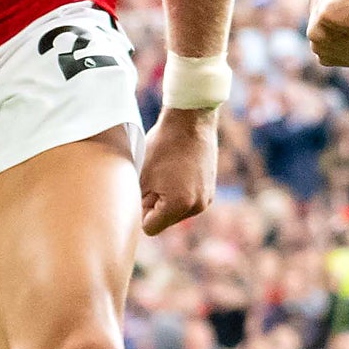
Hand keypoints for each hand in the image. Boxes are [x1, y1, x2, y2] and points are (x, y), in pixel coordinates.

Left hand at [140, 105, 218, 236]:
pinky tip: (177, 171)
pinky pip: (187, 202)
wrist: (191, 120)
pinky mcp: (210, 191)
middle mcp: (197, 206)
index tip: (144, 188)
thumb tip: (138, 220)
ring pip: (176, 213)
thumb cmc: (162, 145)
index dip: (141, 209)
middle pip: (164, 222)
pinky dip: (179, 192)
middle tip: (156, 177)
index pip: (150, 228)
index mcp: (179, 205)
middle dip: (156, 205)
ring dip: (167, 199)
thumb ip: (139, 203)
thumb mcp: (142, 176)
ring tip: (167, 173)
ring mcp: (206, 199)